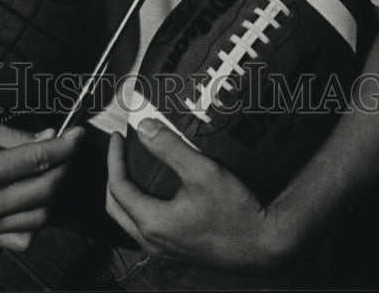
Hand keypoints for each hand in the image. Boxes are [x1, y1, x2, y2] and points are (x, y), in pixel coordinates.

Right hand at [0, 112, 84, 251]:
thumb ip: (18, 137)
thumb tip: (52, 138)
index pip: (40, 161)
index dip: (66, 146)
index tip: (78, 133)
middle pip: (46, 190)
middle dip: (66, 167)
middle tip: (70, 149)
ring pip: (40, 217)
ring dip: (55, 193)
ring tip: (57, 170)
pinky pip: (22, 238)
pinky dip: (37, 221)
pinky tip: (37, 198)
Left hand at [106, 121, 294, 273]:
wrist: (264, 246)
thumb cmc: (236, 212)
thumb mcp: (202, 172)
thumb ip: (170, 147)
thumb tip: (144, 128)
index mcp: (152, 223)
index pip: (117, 187)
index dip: (114, 158)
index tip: (118, 137)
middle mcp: (153, 241)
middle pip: (115, 207)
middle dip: (114, 176)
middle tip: (120, 152)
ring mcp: (164, 249)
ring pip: (128, 220)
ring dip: (125, 193)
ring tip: (133, 167)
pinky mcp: (176, 250)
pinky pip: (145, 228)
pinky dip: (140, 206)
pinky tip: (154, 191)